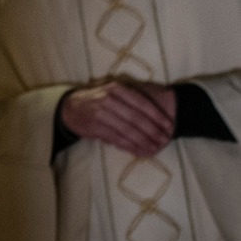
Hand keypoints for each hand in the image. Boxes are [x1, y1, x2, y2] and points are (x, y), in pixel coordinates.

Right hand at [59, 79, 175, 157]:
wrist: (70, 108)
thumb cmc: (97, 100)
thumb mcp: (113, 93)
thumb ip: (132, 101)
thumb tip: (158, 116)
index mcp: (117, 89)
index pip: (142, 103)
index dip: (157, 116)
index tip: (170, 126)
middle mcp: (108, 99)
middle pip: (137, 118)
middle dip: (153, 131)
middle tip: (165, 140)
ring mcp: (101, 113)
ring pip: (128, 130)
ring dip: (144, 141)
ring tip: (155, 148)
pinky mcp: (96, 126)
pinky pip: (118, 139)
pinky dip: (131, 146)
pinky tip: (140, 151)